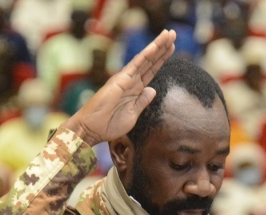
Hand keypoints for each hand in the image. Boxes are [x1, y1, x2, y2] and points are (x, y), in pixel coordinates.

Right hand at [63, 29, 175, 145]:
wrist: (91, 129)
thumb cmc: (109, 124)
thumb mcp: (133, 114)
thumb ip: (143, 101)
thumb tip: (153, 90)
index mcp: (135, 89)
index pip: (151, 70)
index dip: (162, 58)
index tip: (172, 47)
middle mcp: (131, 81)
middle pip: (150, 61)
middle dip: (162, 47)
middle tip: (173, 33)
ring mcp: (126, 79)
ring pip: (145, 59)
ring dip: (157, 46)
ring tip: (169, 34)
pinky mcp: (120, 80)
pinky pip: (135, 66)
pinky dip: (145, 55)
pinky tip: (154, 47)